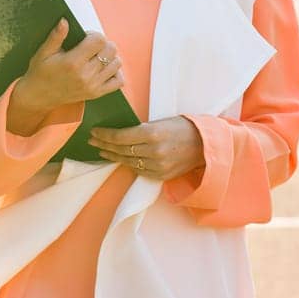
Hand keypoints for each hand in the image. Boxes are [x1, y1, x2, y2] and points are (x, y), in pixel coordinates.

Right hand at [6, 19, 122, 134]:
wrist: (39, 96)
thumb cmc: (41, 72)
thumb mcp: (43, 52)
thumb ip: (56, 36)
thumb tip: (65, 21)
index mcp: (73, 62)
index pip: (99, 40)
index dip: (94, 35)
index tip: (85, 37)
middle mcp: (85, 75)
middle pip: (111, 50)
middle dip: (103, 44)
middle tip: (91, 46)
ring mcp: (92, 86)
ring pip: (116, 63)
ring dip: (109, 57)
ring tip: (96, 57)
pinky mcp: (96, 94)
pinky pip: (118, 81)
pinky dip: (115, 72)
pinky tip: (103, 69)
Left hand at [89, 116, 203, 181]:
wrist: (206, 145)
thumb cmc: (183, 127)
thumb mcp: (161, 121)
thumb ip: (140, 128)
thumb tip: (119, 131)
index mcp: (152, 133)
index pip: (120, 136)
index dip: (105, 135)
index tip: (94, 131)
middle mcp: (153, 151)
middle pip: (121, 150)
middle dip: (104, 144)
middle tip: (92, 140)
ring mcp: (157, 166)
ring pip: (127, 161)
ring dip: (112, 155)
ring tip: (102, 150)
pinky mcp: (161, 175)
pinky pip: (138, 170)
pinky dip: (127, 163)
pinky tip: (119, 158)